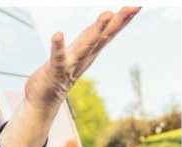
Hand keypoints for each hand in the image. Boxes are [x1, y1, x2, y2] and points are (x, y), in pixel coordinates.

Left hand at [25, 8, 139, 109]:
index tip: (137, 5)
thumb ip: (88, 39)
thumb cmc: (58, 73)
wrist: (43, 101)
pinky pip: (58, 57)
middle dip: (119, 21)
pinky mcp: (55, 70)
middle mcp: (84, 57)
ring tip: (107, 13)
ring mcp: (71, 64)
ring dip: (97, 30)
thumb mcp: (77, 53)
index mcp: (89, 51)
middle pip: (104, 36)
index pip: (109, 32)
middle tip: (134, 6)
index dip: (123, 19)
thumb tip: (103, 22)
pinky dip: (58, 46)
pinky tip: (58, 34)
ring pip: (87, 45)